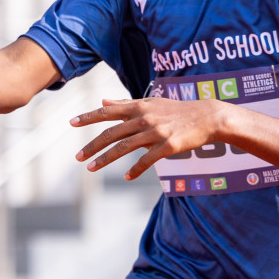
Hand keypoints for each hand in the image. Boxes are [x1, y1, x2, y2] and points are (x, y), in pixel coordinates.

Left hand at [71, 97, 231, 180]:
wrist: (207, 117)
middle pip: (111, 133)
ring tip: (91, 168)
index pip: (107, 111)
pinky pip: (147, 160)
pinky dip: (135, 169)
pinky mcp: (168, 146)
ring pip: (124, 148)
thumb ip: (125, 103)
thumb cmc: (176, 110)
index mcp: (138, 107)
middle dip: (92, 146)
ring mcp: (156, 132)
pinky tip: (127, 177)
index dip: (88, 117)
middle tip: (77, 157)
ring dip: (105, 159)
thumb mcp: (150, 102)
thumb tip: (103, 101)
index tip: (71, 123)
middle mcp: (144, 118)